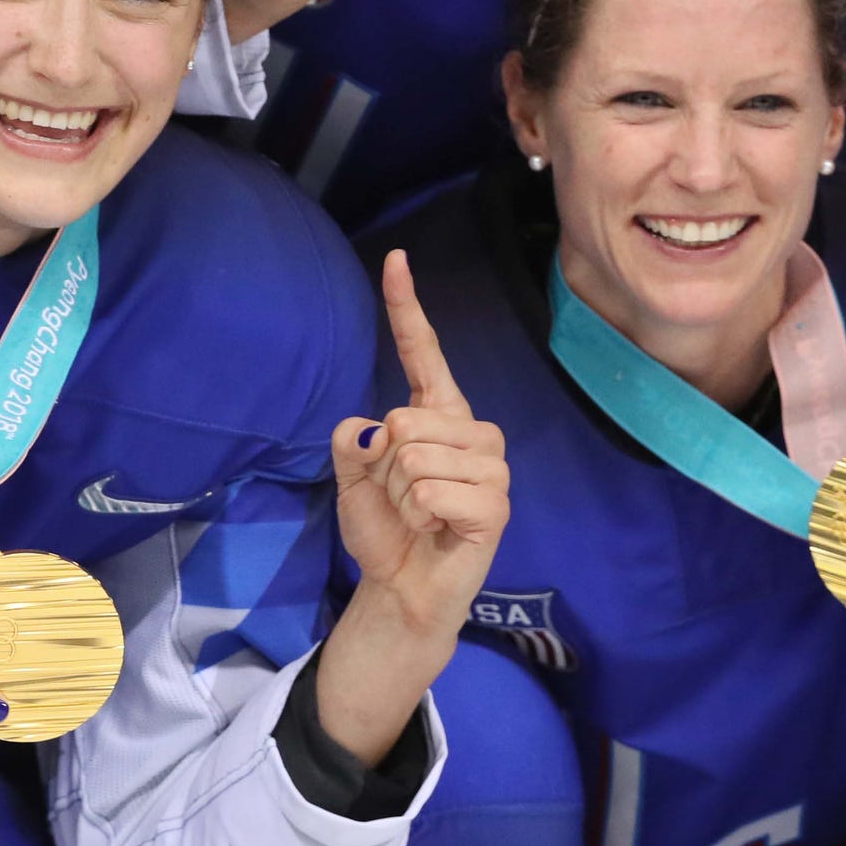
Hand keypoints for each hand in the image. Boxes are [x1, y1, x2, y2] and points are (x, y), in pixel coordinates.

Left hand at [324, 250, 509, 762]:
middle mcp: (473, 434)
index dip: (407, 308)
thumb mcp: (349, 479)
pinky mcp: (496, 509)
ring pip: (423, 455)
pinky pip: (444, 491)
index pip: (423, 353)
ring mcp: (491, 471)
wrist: (399, 586)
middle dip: (387, 461)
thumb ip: (349, 443)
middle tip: (400, 493)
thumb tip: (371, 426)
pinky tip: (437, 527)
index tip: (394, 260)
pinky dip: (426, 511)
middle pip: (411, 417)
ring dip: (404, 490)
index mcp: (437, 416)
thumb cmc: (384, 527)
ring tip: (419, 512)